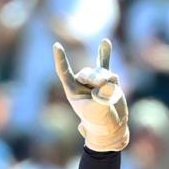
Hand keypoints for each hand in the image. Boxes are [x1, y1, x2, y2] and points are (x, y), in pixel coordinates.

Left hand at [53, 38, 128, 152]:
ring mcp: (94, 80)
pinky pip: (105, 63)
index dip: (61, 60)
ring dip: (106, 80)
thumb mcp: (100, 110)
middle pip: (87, 73)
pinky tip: (105, 42)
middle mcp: (82, 84)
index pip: (64, 72)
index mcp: (72, 91)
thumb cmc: (100, 121)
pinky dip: (105, 53)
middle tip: (102, 87)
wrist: (112, 126)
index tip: (56, 46)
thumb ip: (104, 94)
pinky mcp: (107, 79)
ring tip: (110, 94)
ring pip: (100, 72)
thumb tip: (109, 80)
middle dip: (96, 79)